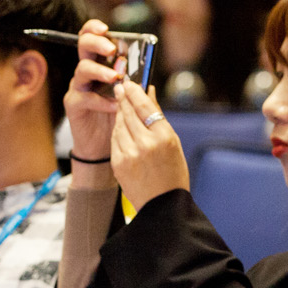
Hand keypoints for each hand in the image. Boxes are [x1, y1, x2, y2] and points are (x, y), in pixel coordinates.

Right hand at [64, 19, 122, 163]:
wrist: (104, 144)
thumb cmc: (118, 114)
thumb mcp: (130, 96)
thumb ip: (136, 83)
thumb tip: (147, 73)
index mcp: (100, 62)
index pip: (92, 38)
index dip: (94, 29)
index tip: (105, 28)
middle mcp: (87, 71)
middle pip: (84, 47)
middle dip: (97, 43)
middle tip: (111, 48)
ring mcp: (78, 86)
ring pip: (82, 70)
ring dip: (101, 71)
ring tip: (115, 77)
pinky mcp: (74, 104)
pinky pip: (85, 97)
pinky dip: (101, 100)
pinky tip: (114, 105)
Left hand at [110, 79, 190, 213]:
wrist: (162, 204)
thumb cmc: (172, 172)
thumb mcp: (173, 143)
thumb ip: (159, 116)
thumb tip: (150, 92)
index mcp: (164, 137)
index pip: (145, 107)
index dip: (135, 92)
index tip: (129, 82)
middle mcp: (146, 144)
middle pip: (129, 112)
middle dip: (123, 97)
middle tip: (119, 87)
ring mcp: (130, 154)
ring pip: (119, 124)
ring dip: (119, 113)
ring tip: (120, 105)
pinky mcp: (118, 163)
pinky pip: (115, 139)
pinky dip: (117, 130)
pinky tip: (120, 127)